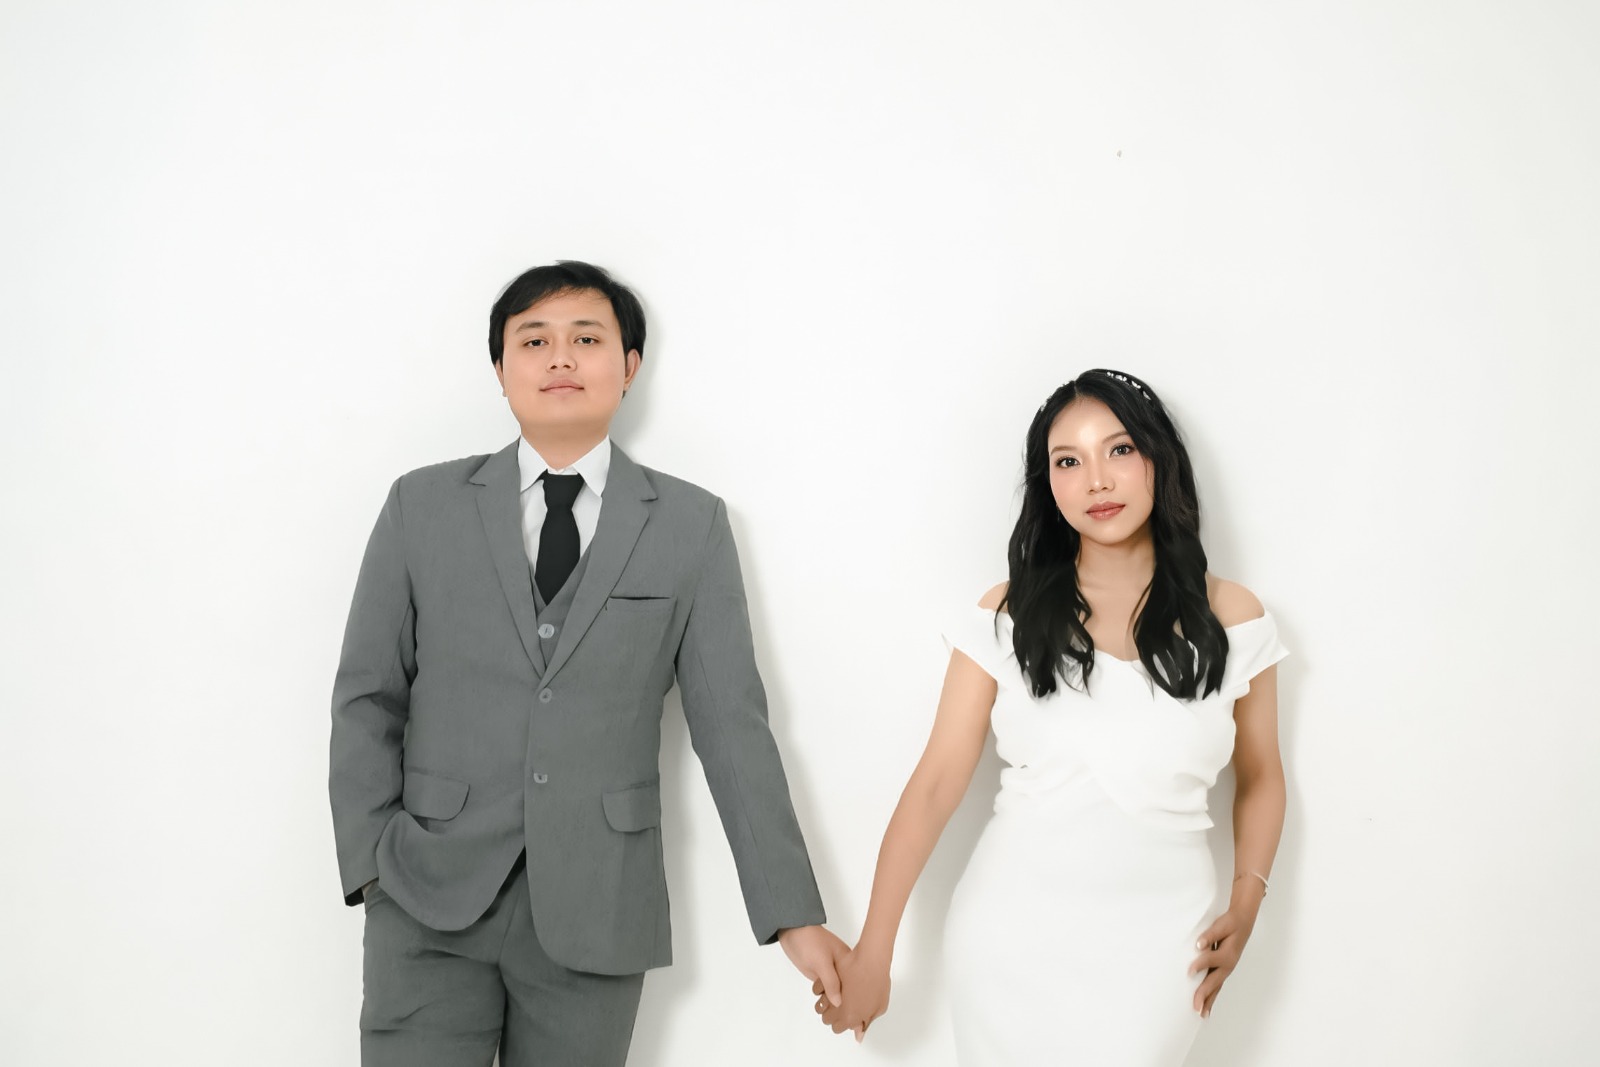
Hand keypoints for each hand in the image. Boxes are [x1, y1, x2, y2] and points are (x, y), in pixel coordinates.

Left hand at [778, 926, 848, 1012]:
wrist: (792, 931)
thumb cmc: (810, 941)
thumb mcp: (822, 962)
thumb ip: (831, 982)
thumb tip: (839, 1003)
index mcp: (849, 962)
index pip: (856, 985)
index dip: (856, 999)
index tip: (854, 1014)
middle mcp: (842, 969)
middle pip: (847, 991)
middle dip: (844, 1004)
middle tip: (839, 1018)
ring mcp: (830, 972)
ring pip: (835, 992)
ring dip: (832, 1002)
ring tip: (829, 1016)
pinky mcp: (819, 976)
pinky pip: (825, 991)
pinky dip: (824, 999)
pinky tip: (823, 1008)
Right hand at [819, 944, 890, 1040]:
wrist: (871, 960)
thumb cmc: (879, 982)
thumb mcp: (879, 1007)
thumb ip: (867, 1022)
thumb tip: (858, 1034)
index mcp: (850, 1017)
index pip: (837, 1028)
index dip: (843, 1023)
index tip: (847, 1015)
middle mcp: (837, 1008)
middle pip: (827, 1019)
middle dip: (833, 1014)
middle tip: (843, 1005)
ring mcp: (830, 994)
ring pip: (820, 1006)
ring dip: (826, 1003)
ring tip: (835, 995)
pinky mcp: (825, 980)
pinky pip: (817, 990)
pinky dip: (821, 990)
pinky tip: (829, 986)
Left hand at [1189, 902, 1259, 1017]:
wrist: (1242, 922)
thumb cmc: (1230, 923)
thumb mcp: (1221, 925)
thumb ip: (1210, 935)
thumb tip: (1199, 945)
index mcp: (1227, 953)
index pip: (1211, 960)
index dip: (1200, 965)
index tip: (1189, 972)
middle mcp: (1228, 965)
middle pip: (1214, 981)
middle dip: (1204, 994)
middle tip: (1196, 1008)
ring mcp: (1226, 969)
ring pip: (1217, 987)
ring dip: (1209, 1001)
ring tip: (1201, 1014)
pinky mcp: (1223, 970)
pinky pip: (1217, 986)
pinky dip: (1212, 997)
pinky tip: (1206, 1006)